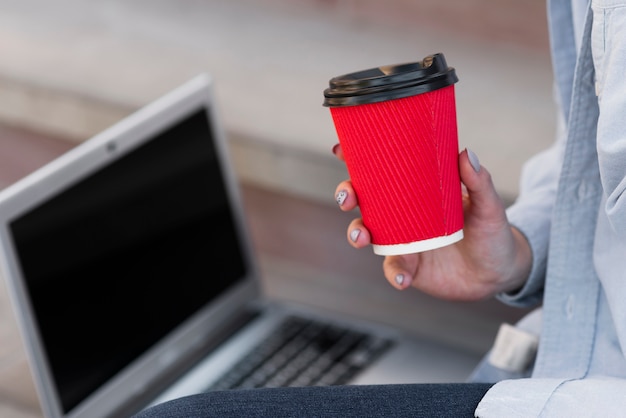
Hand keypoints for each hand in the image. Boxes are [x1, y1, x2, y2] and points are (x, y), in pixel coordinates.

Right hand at [333, 144, 530, 300]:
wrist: (498, 273)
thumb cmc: (492, 232)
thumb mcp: (488, 205)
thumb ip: (479, 183)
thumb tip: (466, 153)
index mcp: (417, 190)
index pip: (382, 171)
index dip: (356, 159)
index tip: (340, 149)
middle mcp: (402, 214)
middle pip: (364, 200)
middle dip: (347, 195)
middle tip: (347, 198)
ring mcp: (402, 240)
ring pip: (367, 233)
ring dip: (357, 233)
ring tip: (362, 237)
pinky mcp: (408, 266)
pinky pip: (393, 269)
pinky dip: (394, 273)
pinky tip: (402, 278)